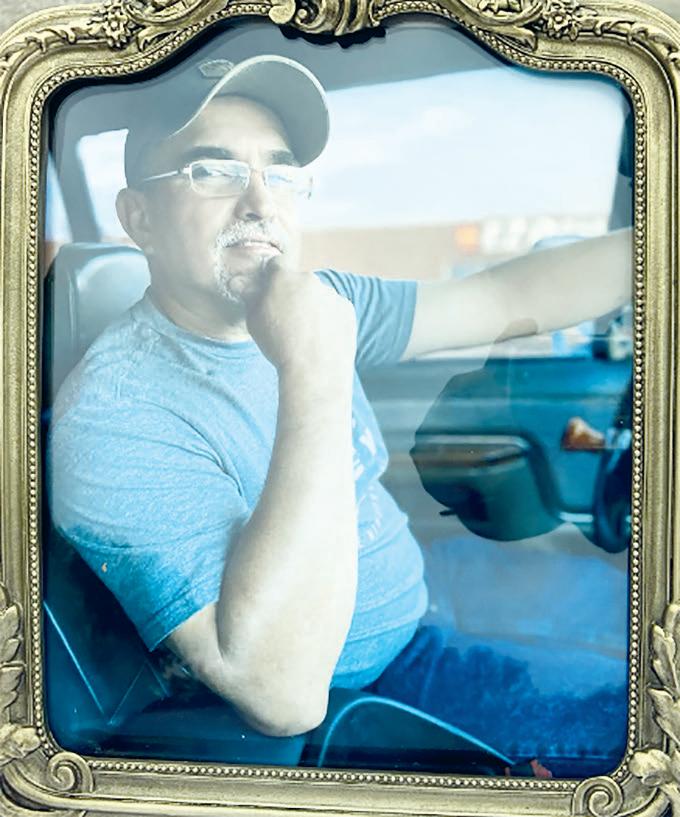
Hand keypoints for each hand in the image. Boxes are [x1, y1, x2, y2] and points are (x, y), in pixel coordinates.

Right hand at [244, 257, 356, 381]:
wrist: (314, 369)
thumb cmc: (279, 346)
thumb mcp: (255, 321)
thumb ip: (250, 297)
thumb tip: (239, 282)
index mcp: (284, 278)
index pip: (276, 264)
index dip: (272, 277)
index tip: (271, 291)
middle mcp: (310, 279)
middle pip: (299, 281)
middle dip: (293, 294)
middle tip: (288, 320)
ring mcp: (331, 293)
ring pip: (318, 295)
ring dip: (312, 306)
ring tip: (306, 334)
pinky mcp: (347, 308)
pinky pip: (334, 309)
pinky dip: (329, 319)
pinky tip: (322, 338)